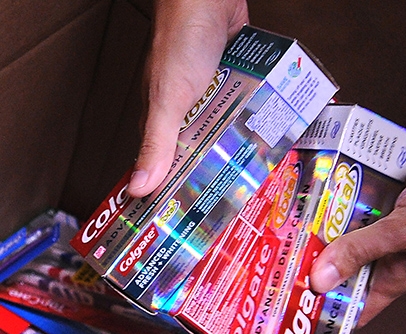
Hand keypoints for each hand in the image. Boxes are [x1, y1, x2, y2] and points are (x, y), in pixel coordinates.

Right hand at [128, 0, 248, 196]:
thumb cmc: (181, 41)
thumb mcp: (167, 100)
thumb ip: (157, 143)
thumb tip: (138, 188)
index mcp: (164, 121)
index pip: (168, 166)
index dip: (175, 191)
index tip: (187, 220)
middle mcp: (189, 114)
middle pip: (201, 155)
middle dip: (213, 177)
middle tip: (229, 206)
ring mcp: (214, 99)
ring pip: (225, 135)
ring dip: (237, 152)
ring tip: (253, 182)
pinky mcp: (234, 85)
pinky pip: (243, 113)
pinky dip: (251, 125)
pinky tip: (266, 144)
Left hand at [310, 126, 405, 325]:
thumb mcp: (405, 230)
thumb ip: (361, 251)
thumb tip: (320, 279)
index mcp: (398, 278)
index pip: (355, 310)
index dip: (325, 314)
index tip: (292, 309)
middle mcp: (393, 261)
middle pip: (346, 276)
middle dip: (316, 271)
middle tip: (282, 263)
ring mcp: (395, 235)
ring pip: (352, 246)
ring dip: (327, 241)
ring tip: (294, 234)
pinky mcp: (396, 212)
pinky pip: (363, 220)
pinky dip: (343, 216)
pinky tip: (325, 206)